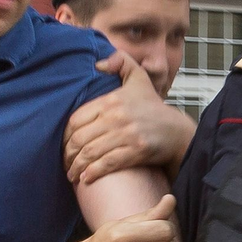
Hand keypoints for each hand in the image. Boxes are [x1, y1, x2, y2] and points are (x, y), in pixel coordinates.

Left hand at [64, 52, 195, 184]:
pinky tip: (86, 179)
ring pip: (92, 153)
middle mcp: (117, 117)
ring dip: (77, 166)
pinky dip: (94, 173)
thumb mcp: (138, 77)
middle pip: (81, 138)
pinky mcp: (136, 151)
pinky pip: (108, 163)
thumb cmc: (153, 107)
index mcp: (111, 100)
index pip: (76, 119)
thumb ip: (120, 62)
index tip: (64, 145)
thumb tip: (98, 64)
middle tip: (65, 163)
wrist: (177, 130)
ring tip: (72, 174)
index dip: (66, 135)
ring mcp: (127, 135)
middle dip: (68, 154)